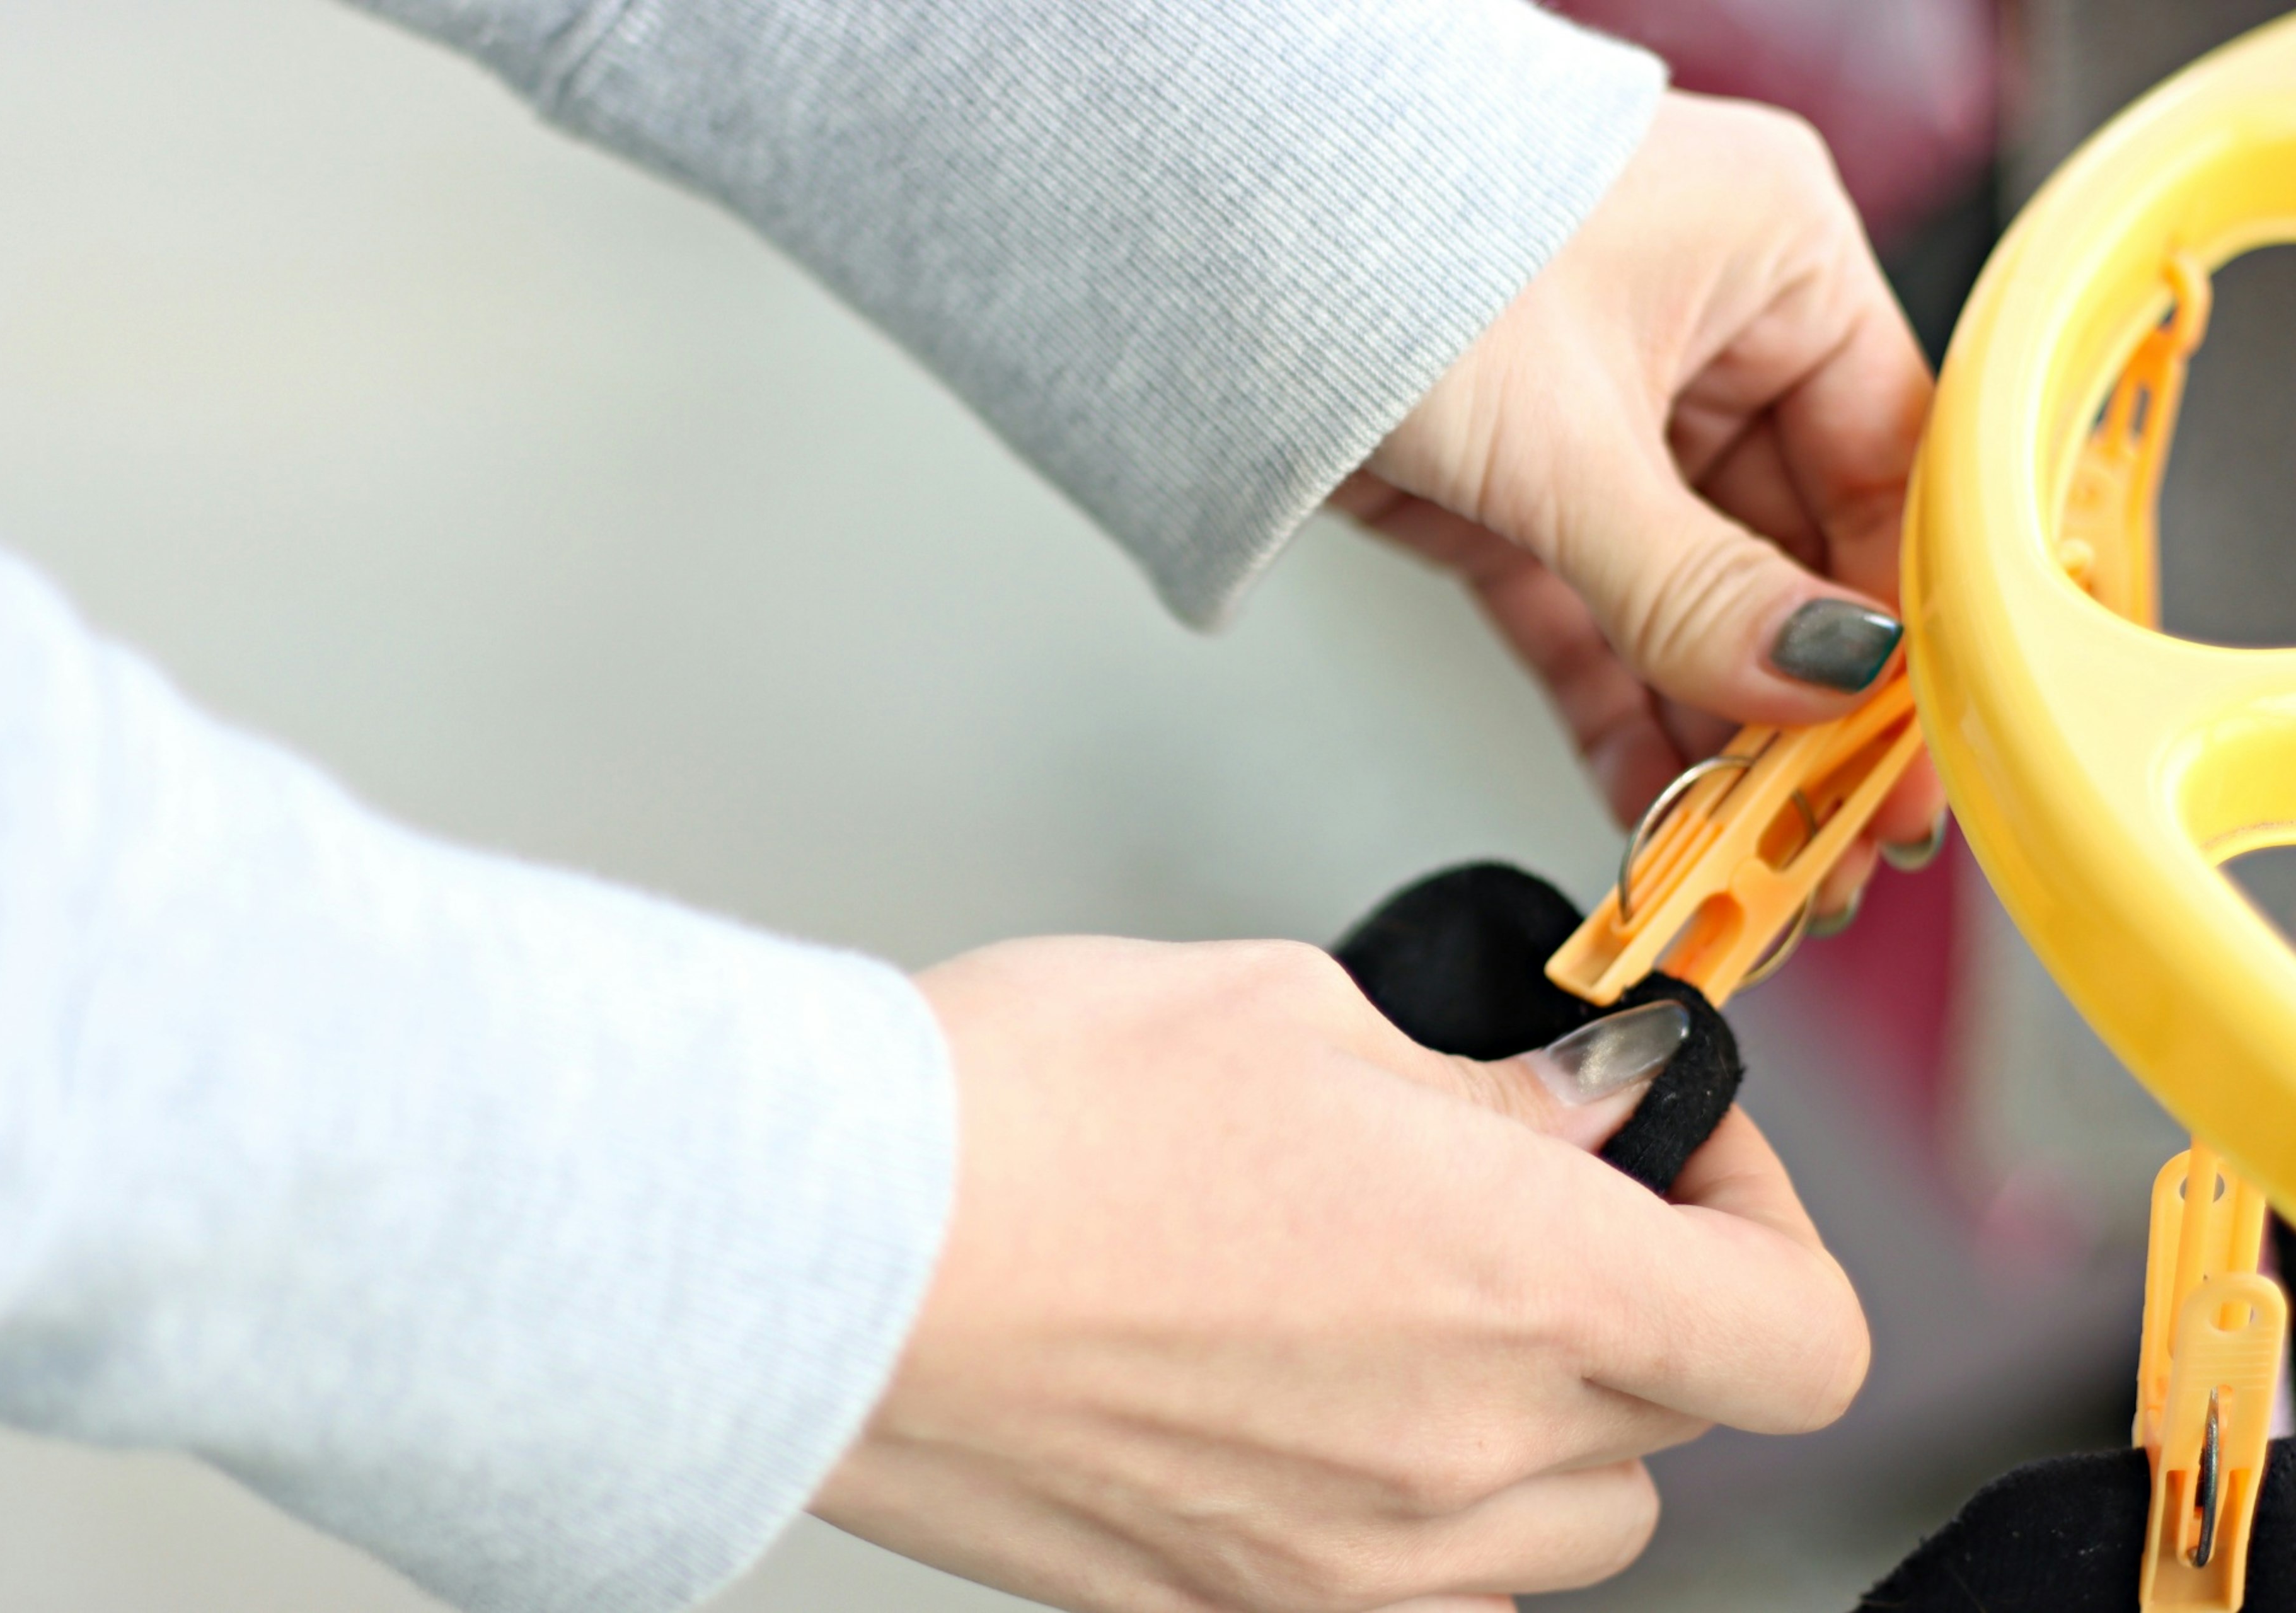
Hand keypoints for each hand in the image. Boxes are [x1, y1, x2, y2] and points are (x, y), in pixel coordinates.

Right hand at [816, 937, 1867, 1612]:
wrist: (818, 1244)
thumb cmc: (1026, 1111)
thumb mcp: (1297, 1014)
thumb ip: (1487, 1088)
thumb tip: (1581, 1111)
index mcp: (1511, 1282)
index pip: (1797, 1336)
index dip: (1767, 1227)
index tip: (1669, 1154)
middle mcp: (1458, 1458)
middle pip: (1674, 1429)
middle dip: (1635, 1304)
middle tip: (1520, 1199)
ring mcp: (1345, 1566)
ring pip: (1556, 1531)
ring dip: (1535, 1419)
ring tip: (1401, 1301)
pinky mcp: (1232, 1609)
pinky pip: (1410, 1584)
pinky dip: (1411, 1500)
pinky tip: (1307, 1392)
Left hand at [1336, 92, 1945, 918]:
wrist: (1206, 240)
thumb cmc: (1388, 248)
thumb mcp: (1567, 438)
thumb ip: (1691, 584)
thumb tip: (1815, 687)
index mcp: (1772, 257)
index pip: (1888, 465)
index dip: (1904, 623)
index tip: (1904, 748)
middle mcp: (1704, 328)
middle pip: (1792, 548)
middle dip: (1802, 707)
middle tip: (1827, 837)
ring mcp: (1605, 411)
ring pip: (1687, 597)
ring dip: (1710, 728)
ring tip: (1743, 851)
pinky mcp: (1510, 484)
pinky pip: (1586, 611)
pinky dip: (1614, 703)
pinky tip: (1649, 799)